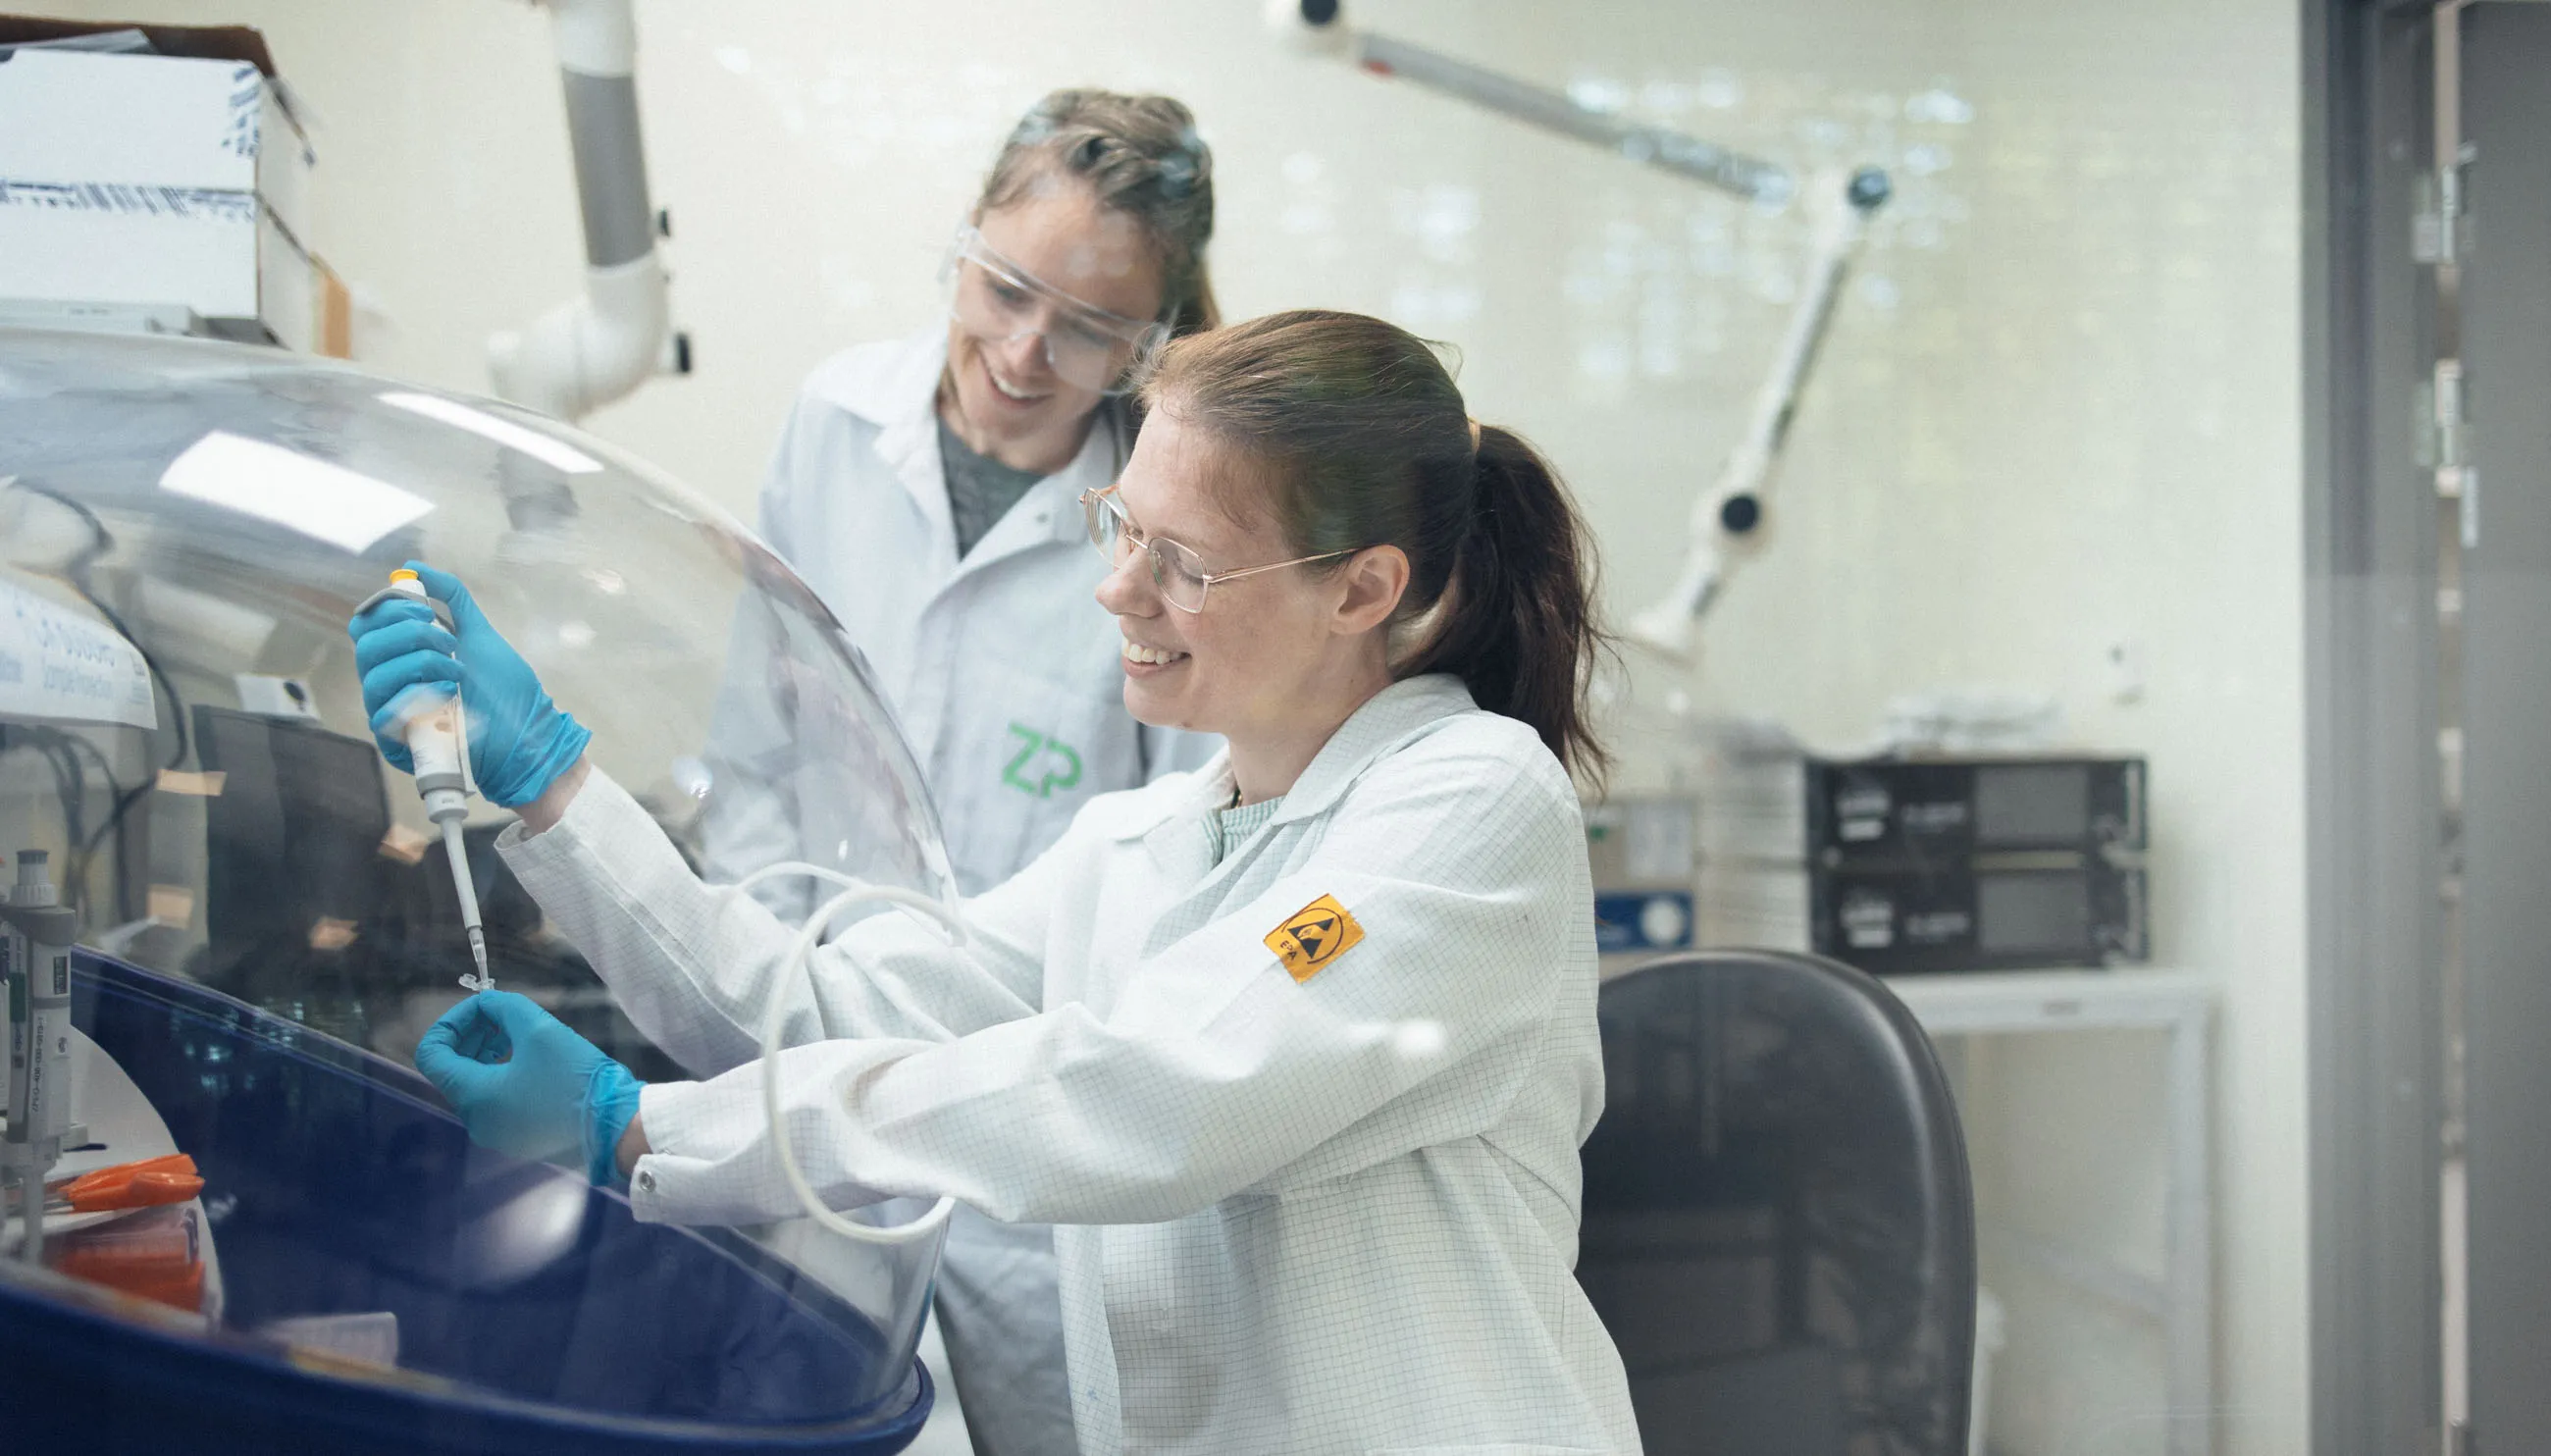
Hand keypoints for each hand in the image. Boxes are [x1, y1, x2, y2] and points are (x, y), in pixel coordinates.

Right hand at [346, 562, 591, 806]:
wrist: (528, 738)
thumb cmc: (506, 692)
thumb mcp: (479, 635)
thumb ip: (451, 598)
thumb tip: (412, 566)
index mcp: (403, 657)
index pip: (368, 625)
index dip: (389, 610)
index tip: (425, 610)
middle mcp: (392, 684)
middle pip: (365, 646)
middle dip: (409, 635)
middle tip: (448, 641)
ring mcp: (394, 714)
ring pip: (374, 676)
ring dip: (421, 664)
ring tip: (457, 672)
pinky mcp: (399, 743)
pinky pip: (384, 712)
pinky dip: (418, 696)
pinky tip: (448, 696)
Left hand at [414, 990, 643, 1186]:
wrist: (616, 1126)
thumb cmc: (575, 1079)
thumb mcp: (539, 1029)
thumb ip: (504, 1007)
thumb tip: (488, 1003)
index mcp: (474, 1096)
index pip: (432, 1054)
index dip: (450, 1023)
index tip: (481, 1008)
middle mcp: (476, 1120)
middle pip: (451, 1070)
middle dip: (471, 1035)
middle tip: (499, 1015)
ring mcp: (496, 1133)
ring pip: (473, 1085)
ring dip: (485, 1054)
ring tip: (514, 1035)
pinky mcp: (517, 1138)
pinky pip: (493, 1102)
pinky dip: (499, 1075)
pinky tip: (528, 1061)